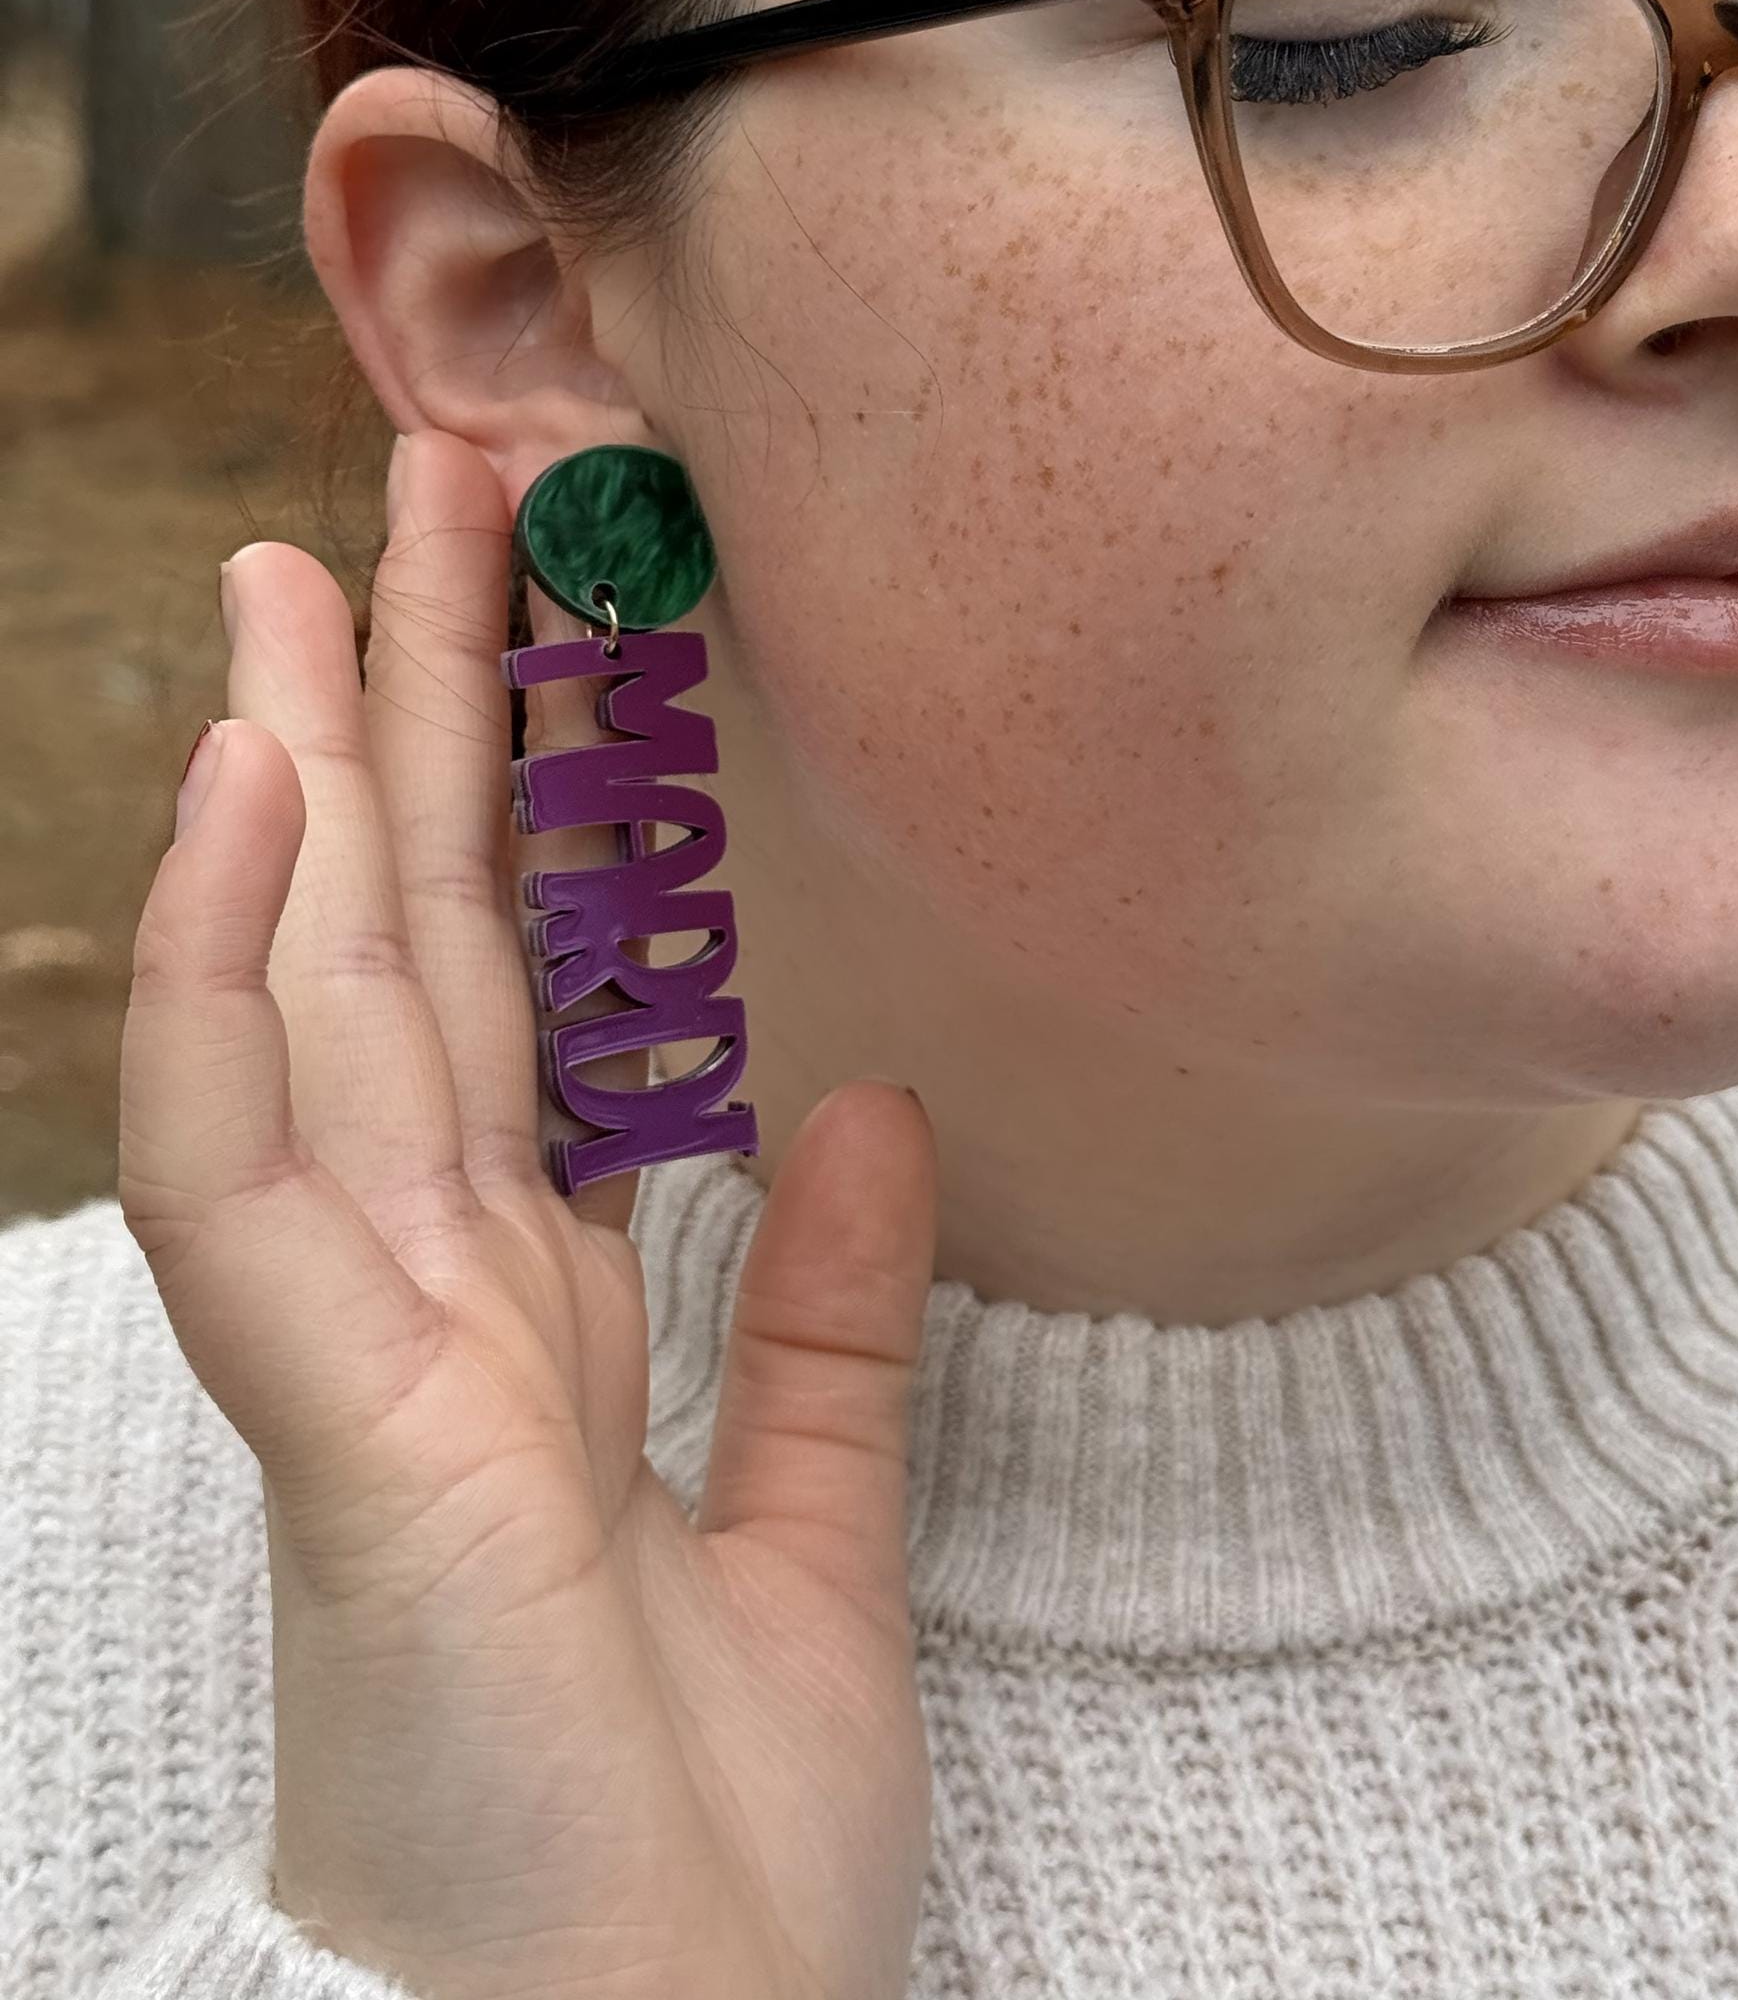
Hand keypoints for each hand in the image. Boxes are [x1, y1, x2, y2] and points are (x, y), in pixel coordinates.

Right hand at [118, 428, 936, 1999]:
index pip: (517, 992)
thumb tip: (883, 1103)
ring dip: (301, 774)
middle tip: (414, 499)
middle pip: (412, 945)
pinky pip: (246, 1156)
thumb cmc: (689, 1862)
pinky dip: (230, 964)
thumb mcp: (810, 1537)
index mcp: (534, 1312)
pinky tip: (248, 789)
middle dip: (410, 716)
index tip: (556, 626)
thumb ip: (833, 1321)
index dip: (524, 805)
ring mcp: (365, 1347)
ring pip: (310, 997)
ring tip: (306, 568)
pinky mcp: (342, 1424)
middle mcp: (432, 1296)